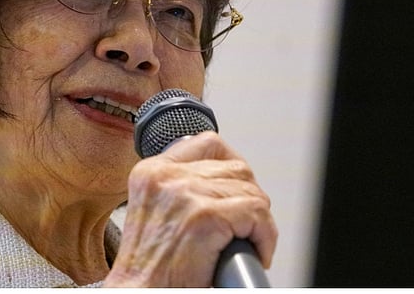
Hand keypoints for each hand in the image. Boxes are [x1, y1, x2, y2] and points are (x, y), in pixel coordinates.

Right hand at [104, 131, 276, 286]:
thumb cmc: (149, 268)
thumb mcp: (154, 211)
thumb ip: (180, 187)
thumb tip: (222, 180)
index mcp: (151, 172)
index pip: (208, 144)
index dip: (232, 166)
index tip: (238, 188)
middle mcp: (166, 177)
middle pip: (236, 168)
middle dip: (248, 198)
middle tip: (243, 226)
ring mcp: (185, 194)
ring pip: (251, 192)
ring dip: (258, 222)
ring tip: (246, 242)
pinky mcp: (205, 217)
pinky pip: (257, 214)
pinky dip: (265, 237)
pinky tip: (254, 252)